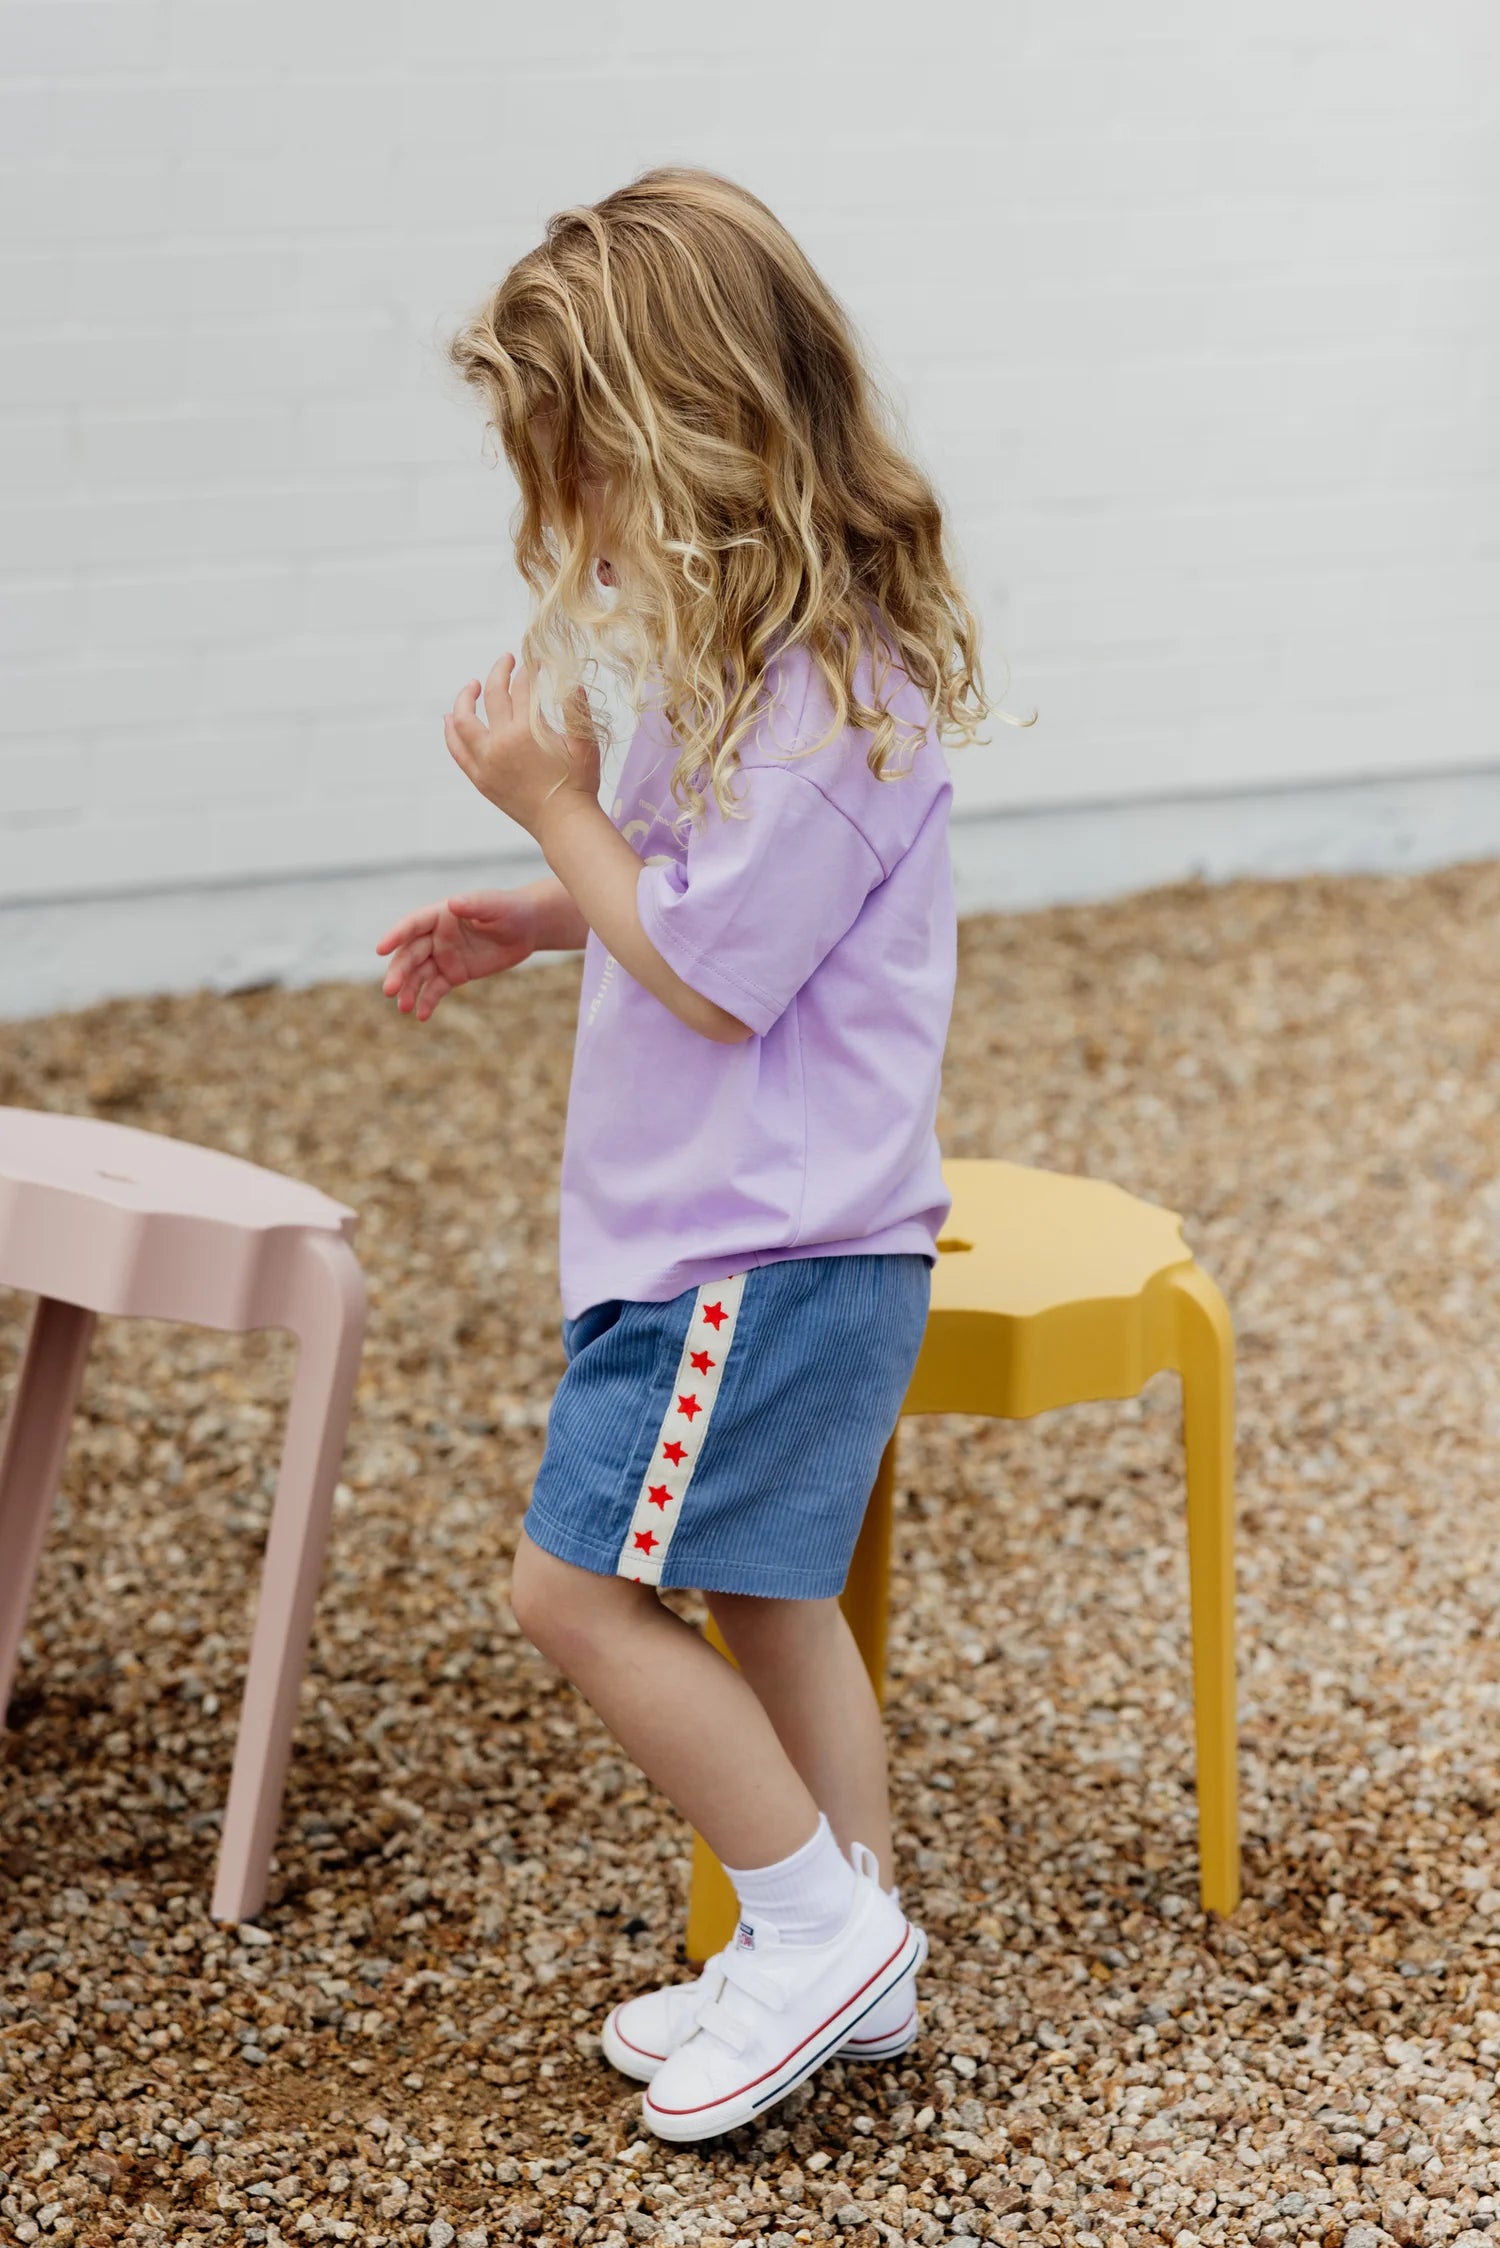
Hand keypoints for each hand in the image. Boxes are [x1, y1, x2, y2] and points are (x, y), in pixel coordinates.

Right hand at [374, 889, 536, 1020]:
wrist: (525, 928)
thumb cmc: (509, 910)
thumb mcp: (495, 906)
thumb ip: (474, 905)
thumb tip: (453, 903)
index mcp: (440, 915)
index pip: (413, 925)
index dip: (396, 935)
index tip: (381, 949)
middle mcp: (435, 936)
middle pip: (411, 955)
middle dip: (399, 972)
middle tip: (389, 990)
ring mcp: (442, 957)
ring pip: (419, 975)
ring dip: (409, 990)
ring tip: (403, 1007)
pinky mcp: (453, 975)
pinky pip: (436, 989)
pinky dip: (427, 1002)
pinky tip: (421, 1016)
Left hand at [444, 655, 600, 839]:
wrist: (564, 822)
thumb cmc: (579, 783)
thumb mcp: (584, 743)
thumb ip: (576, 710)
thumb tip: (573, 681)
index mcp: (527, 731)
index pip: (522, 687)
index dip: (529, 669)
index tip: (533, 660)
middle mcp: (501, 742)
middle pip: (492, 694)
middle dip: (499, 671)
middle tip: (507, 660)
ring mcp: (486, 761)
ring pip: (463, 720)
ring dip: (465, 698)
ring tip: (472, 686)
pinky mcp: (480, 778)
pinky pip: (457, 750)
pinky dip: (451, 732)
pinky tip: (450, 719)